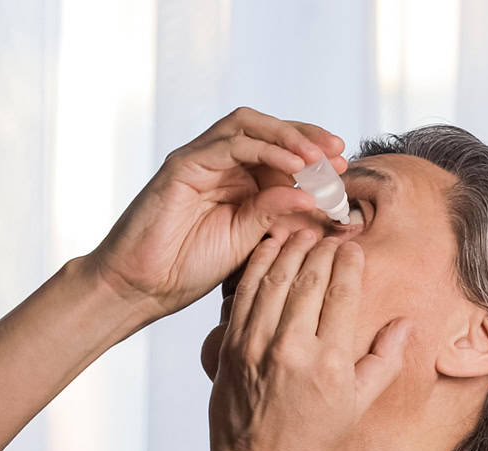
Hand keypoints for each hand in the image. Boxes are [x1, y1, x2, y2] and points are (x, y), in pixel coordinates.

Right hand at [82, 107, 346, 318]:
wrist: (141, 287)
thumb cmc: (187, 271)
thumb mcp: (248, 242)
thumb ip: (277, 215)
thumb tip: (318, 197)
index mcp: (236, 183)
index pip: (280, 152)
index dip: (314, 156)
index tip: (345, 170)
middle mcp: (218, 164)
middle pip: (268, 130)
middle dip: (307, 138)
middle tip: (339, 155)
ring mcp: (199, 160)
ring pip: (249, 126)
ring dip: (289, 137)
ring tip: (318, 157)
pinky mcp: (183, 165)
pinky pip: (229, 143)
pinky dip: (264, 149)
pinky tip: (291, 167)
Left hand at [206, 230, 410, 450]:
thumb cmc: (312, 445)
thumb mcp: (358, 407)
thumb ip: (384, 360)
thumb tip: (406, 323)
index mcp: (330, 362)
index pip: (342, 293)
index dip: (349, 262)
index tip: (353, 246)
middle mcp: (292, 349)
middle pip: (309, 278)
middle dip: (322, 247)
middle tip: (329, 230)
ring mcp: (256, 346)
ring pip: (274, 279)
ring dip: (289, 248)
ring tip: (302, 230)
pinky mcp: (230, 347)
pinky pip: (244, 295)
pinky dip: (256, 266)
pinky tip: (267, 250)